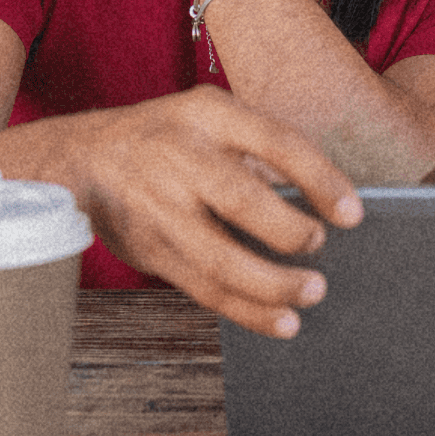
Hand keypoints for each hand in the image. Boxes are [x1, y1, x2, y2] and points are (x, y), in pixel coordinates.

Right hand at [73, 85, 363, 337]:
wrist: (82, 158)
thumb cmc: (168, 137)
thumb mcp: (209, 115)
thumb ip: (256, 148)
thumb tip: (325, 199)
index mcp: (209, 114)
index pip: (275, 142)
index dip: (319, 178)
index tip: (352, 213)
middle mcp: (181, 158)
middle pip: (242, 200)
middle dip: (290, 232)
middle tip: (320, 247)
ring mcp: (161, 208)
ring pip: (221, 258)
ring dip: (272, 284)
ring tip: (312, 292)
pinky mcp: (152, 252)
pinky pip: (205, 289)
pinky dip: (248, 311)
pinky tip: (282, 321)